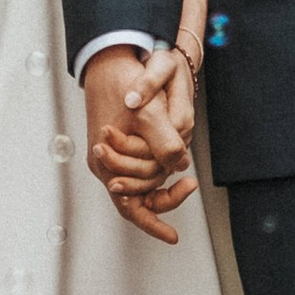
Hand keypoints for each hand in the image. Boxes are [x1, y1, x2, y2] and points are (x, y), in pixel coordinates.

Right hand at [83, 47, 194, 243]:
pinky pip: (137, 167)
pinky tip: (172, 160)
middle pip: (136, 198)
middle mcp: (105, 163)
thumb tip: (180, 165)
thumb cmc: (124, 82)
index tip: (173, 237)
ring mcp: (110, 154)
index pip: (129, 206)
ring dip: (162, 182)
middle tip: (190, 187)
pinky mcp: (117, 144)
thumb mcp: (148, 113)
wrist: (108, 57)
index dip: (153, 223)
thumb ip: (164, 142)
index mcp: (106, 162)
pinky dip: (156, 168)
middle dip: (164, 198)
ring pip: (139, 182)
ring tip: (186, 179)